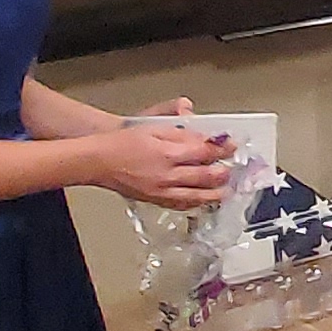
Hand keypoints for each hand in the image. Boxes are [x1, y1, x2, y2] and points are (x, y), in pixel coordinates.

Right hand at [95, 118, 234, 208]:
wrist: (99, 160)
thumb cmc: (123, 141)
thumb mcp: (154, 126)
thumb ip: (180, 129)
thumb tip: (201, 133)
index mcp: (168, 152)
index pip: (204, 152)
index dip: (221, 149)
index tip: (232, 146)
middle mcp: (168, 174)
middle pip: (205, 176)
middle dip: (223, 172)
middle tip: (232, 169)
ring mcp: (162, 190)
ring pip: (196, 195)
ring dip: (214, 193)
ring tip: (226, 190)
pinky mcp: (155, 199)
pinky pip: (181, 204)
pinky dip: (195, 203)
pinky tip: (202, 200)